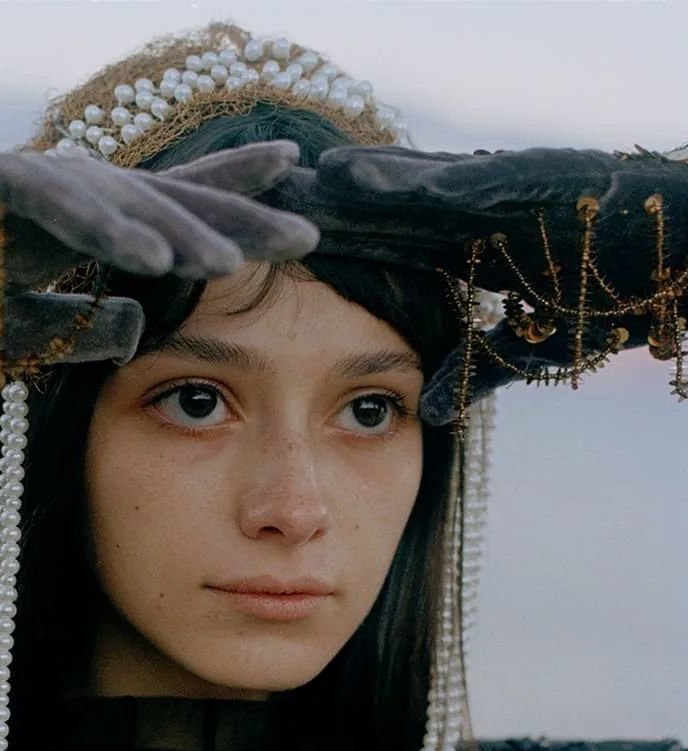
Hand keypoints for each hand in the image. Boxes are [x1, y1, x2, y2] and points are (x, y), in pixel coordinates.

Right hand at [0, 142, 319, 412]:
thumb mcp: (6, 340)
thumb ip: (71, 330)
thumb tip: (138, 322)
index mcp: (63, 237)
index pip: (159, 223)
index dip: (229, 218)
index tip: (302, 226)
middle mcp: (47, 203)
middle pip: (155, 200)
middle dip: (233, 213)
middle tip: (311, 228)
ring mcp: (6, 186)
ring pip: (110, 195)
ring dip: (177, 225)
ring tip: (245, 254)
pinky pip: (38, 201)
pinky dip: (93, 225)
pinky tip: (149, 253)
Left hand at [277, 144, 686, 420]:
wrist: (677, 255)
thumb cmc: (603, 297)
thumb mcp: (526, 347)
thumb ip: (474, 370)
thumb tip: (428, 413)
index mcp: (461, 250)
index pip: (382, 249)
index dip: (330, 252)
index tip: (273, 258)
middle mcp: (470, 215)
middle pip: (384, 209)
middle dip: (326, 206)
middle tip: (262, 203)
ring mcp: (502, 191)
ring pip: (419, 184)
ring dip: (365, 183)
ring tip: (314, 179)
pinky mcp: (541, 177)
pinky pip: (483, 183)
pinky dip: (438, 184)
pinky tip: (390, 184)